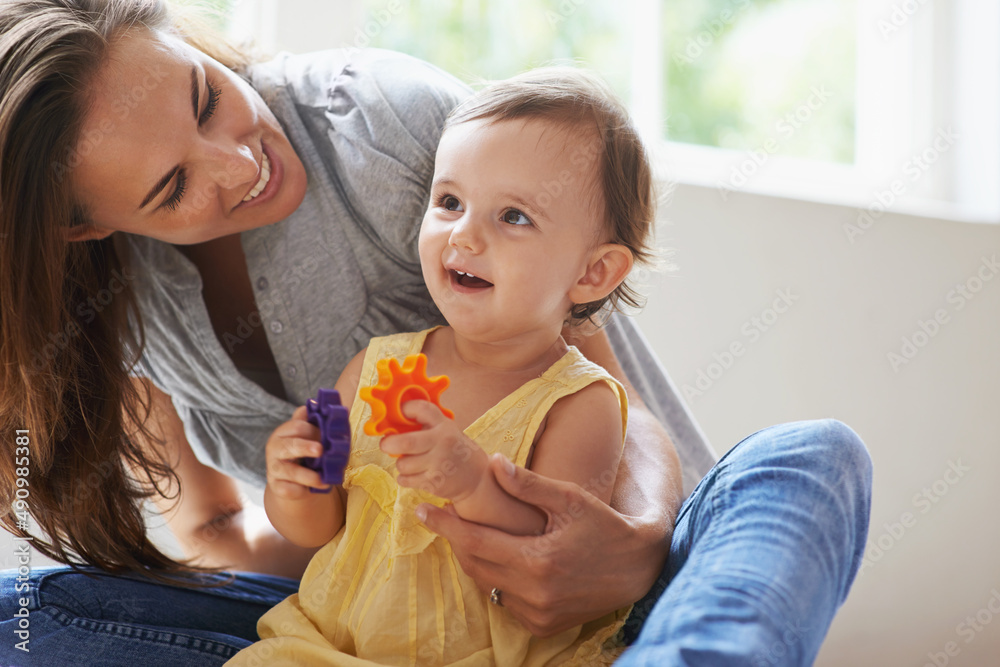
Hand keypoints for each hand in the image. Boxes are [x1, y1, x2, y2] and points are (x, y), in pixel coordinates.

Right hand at [265, 405, 329, 498]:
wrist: (293, 479)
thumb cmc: (304, 452)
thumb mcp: (308, 435)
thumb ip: (316, 422)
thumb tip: (330, 406)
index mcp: (284, 432)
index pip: (296, 426)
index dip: (313, 430)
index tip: (327, 435)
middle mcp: (275, 449)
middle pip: (289, 446)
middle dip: (305, 447)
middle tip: (320, 450)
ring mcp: (274, 469)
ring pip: (290, 471)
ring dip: (309, 476)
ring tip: (323, 479)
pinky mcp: (276, 487)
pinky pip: (288, 490)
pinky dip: (301, 491)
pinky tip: (312, 490)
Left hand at [379, 400, 487, 500]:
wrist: (476, 477)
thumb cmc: (453, 450)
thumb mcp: (446, 431)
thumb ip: (425, 425)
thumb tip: (392, 422)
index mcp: (444, 426)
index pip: (422, 409)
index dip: (405, 409)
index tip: (397, 413)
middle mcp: (442, 443)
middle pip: (406, 442)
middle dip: (389, 444)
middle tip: (385, 445)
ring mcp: (439, 464)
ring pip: (403, 464)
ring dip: (401, 464)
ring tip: (409, 462)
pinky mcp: (434, 482)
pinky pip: (405, 479)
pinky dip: (404, 478)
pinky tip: (414, 474)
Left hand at [416, 454, 667, 636]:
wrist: (640, 567)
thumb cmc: (605, 525)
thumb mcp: (570, 499)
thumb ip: (529, 485)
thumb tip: (494, 463)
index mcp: (537, 560)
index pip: (475, 541)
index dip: (445, 525)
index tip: (421, 510)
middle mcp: (535, 594)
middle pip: (475, 565)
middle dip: (454, 540)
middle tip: (440, 518)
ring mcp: (539, 614)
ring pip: (487, 585)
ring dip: (474, 560)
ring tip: (468, 535)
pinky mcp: (544, 625)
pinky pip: (505, 601)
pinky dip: (497, 580)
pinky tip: (500, 559)